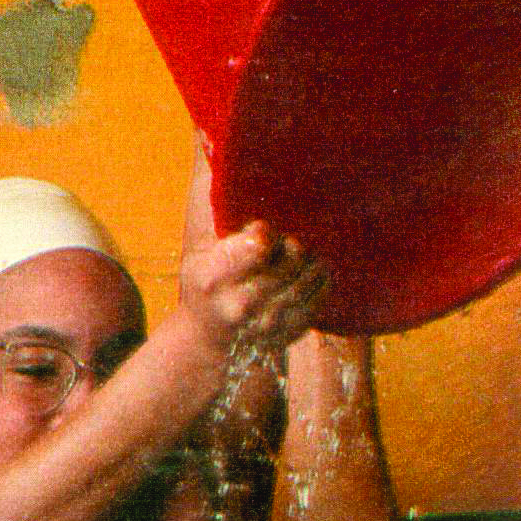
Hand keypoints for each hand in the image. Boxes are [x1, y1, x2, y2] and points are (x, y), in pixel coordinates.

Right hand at [184, 218, 328, 362]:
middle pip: (291, 257)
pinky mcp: (288, 333)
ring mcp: (268, 323)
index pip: (261, 242)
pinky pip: (318, 299)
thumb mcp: (198, 254)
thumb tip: (240, 178)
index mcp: (214, 277)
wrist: (209, 342)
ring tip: (301, 257)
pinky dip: (321, 281)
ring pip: (308, 277)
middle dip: (291, 245)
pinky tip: (315, 272)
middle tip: (284, 246)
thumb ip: (222, 225)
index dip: (267, 232)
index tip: (261, 235)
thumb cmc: (206, 286)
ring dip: (310, 261)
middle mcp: (242, 303)